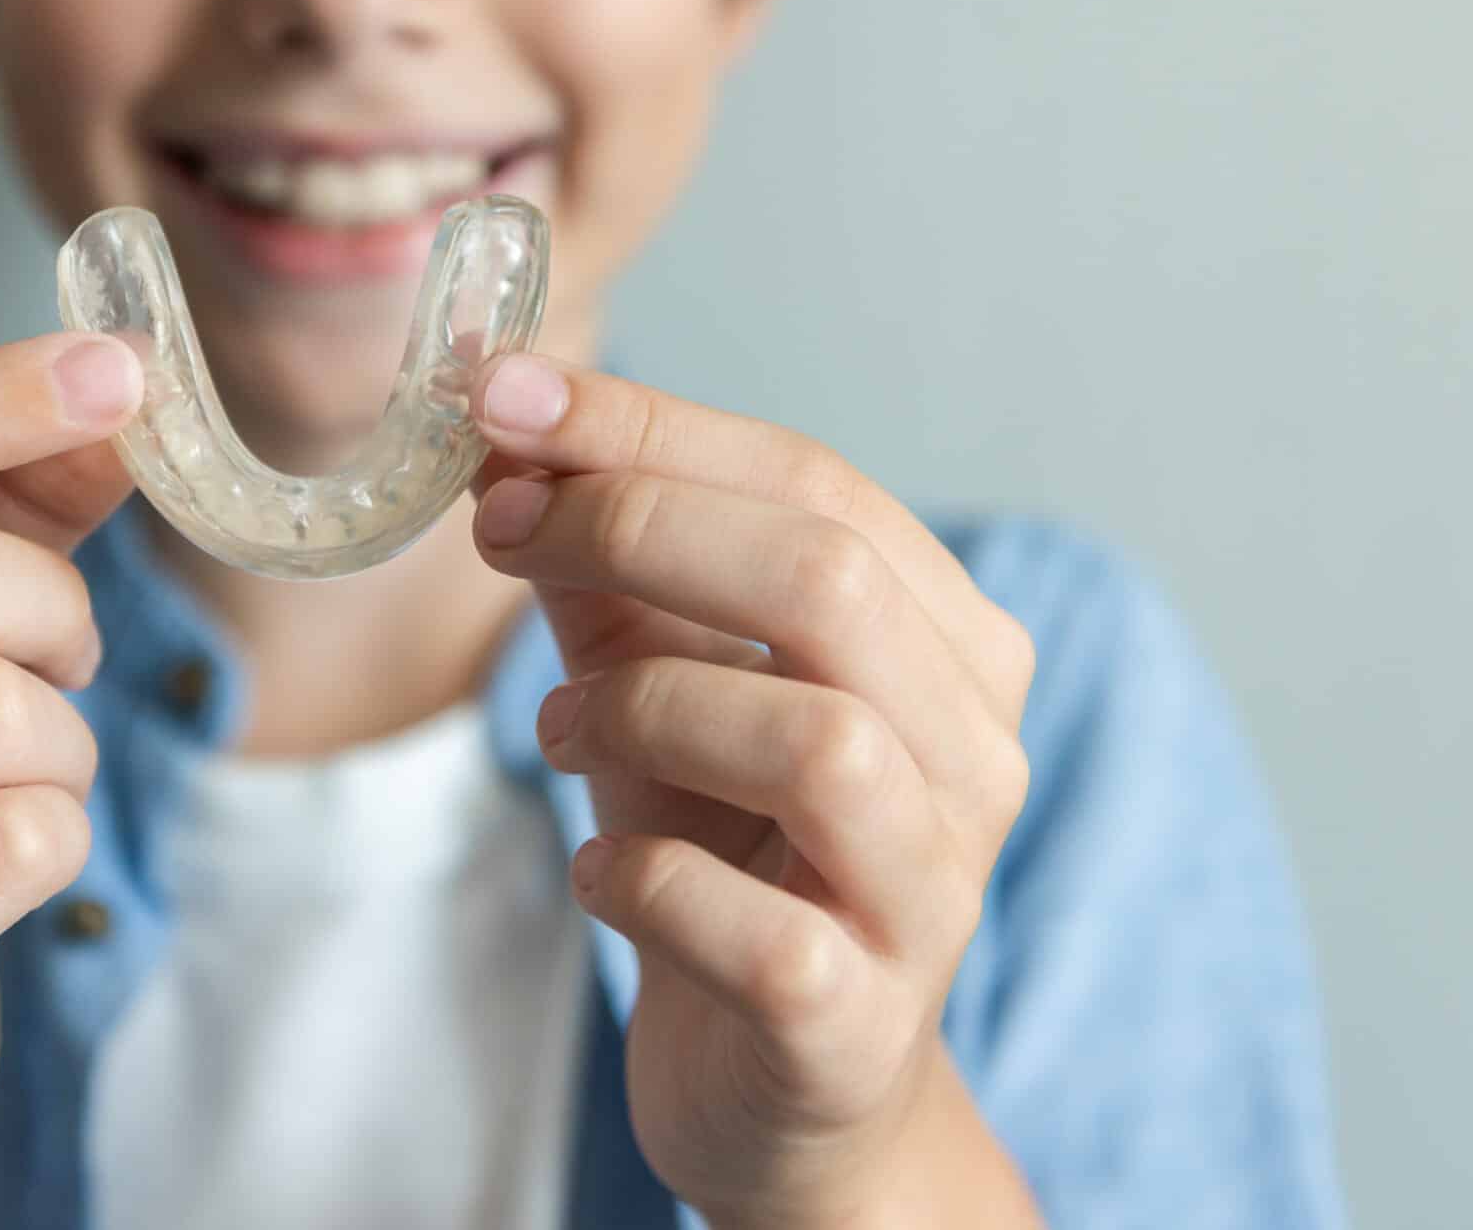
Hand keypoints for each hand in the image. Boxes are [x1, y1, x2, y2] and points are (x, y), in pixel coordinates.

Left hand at [467, 355, 1039, 1227]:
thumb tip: (507, 431)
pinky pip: (753, 927)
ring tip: (562, 731)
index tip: (500, 392)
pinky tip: (599, 873)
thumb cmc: (731, 849)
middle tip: (497, 532)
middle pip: (829, 580)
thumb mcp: (662, 681)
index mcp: (948, 644)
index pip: (816, 483)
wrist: (784, 1082)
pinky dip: (640, 880)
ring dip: (642, 709)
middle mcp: (974, 757)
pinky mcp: (860, 1022)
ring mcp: (932, 896)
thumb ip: (603, 566)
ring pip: (815, 741)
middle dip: (635, 526)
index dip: (650, 426)